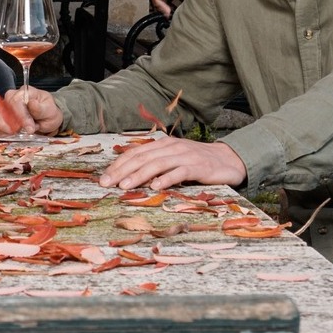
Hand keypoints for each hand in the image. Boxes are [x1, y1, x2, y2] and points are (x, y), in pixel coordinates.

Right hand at [2, 87, 63, 135]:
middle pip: (3, 108)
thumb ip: (40, 109)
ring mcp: (6, 107)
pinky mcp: (2, 117)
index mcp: (25, 92)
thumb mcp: (49, 110)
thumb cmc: (47, 112)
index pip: (17, 101)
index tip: (29, 128)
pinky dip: (2, 132)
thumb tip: (32, 104)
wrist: (46, 119)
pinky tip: (12, 135)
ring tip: (18, 134)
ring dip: (6, 128)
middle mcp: (12, 97)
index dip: (21, 116)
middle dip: (12, 123)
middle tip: (23, 132)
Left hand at [99, 137, 246, 191]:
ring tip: (124, 186)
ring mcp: (185, 156)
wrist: (229, 160)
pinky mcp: (198, 167)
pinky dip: (166, 179)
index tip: (103, 178)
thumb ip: (155, 164)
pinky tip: (155, 187)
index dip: (118, 165)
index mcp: (163, 145)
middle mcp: (172, 147)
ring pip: (157, 164)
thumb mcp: (174, 160)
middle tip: (106, 184)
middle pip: (142, 158)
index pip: (135, 153)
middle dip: (121, 171)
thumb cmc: (197, 163)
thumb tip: (129, 177)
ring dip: (139, 175)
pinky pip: (179, 172)